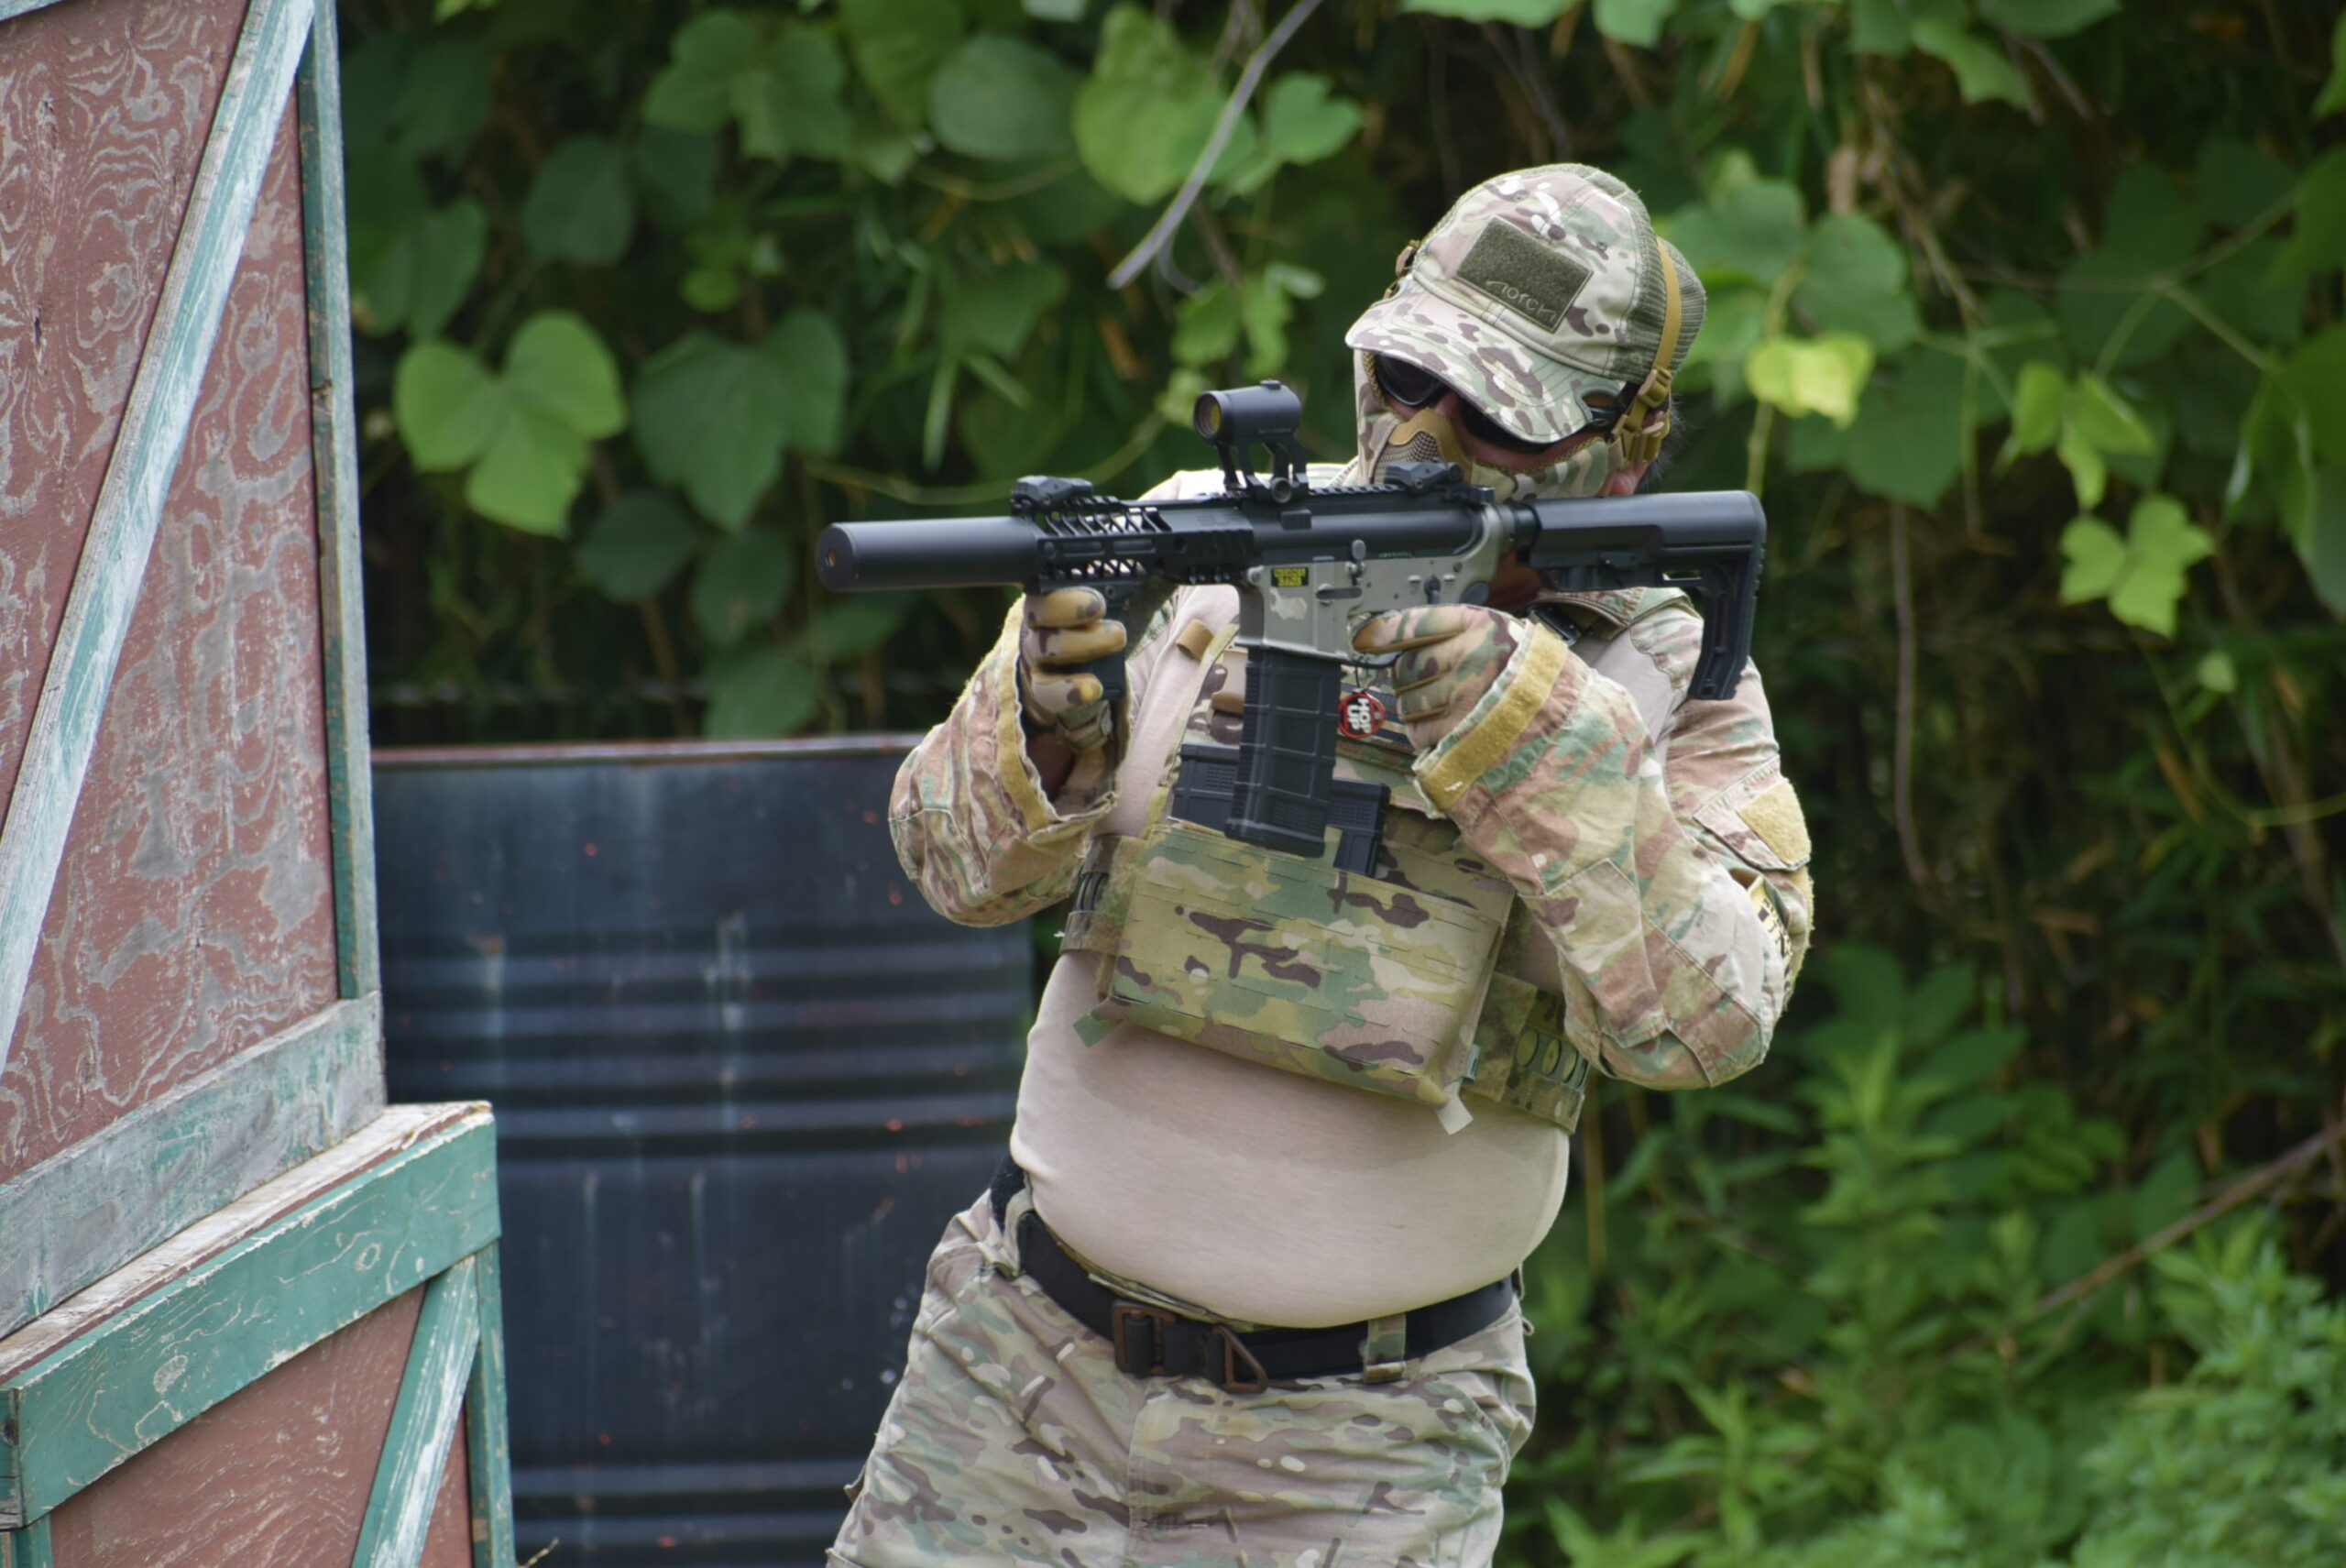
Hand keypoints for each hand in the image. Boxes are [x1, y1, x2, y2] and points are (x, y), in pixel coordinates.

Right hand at [1017, 587, 1124, 754]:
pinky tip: (1094, 689)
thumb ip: (1140, 587)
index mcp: (1052, 594)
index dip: (1065, 593)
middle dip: (1070, 611)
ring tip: (1114, 644)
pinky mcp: (1042, 688)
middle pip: (1038, 613)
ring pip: (1043, 649)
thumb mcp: (1119, 603)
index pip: (1044, 585)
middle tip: (1105, 615)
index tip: (1099, 602)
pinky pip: (1045, 691)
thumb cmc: (1102, 628)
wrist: (1090, 668)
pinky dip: (1067, 692)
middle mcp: (1037, 623)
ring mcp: (1037, 657)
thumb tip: (1173, 572)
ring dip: (1078, 646)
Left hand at [1349, 604, 1520, 749]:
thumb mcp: (1506, 636)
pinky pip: (1420, 731)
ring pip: (1408, 701)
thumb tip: (1401, 642)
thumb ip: (1461, 633)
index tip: (1364, 638)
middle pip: (1406, 666)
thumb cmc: (1533, 677)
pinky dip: (1420, 732)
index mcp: (1484, 626)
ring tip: (1435, 706)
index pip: (1417, 623)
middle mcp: (1473, 656)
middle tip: (1419, 683)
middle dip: (1404, 678)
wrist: (1567, 719)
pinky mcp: (1465, 731)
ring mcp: (1468, 695)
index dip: (1384, 631)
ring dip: (1412, 707)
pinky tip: (1437, 726)